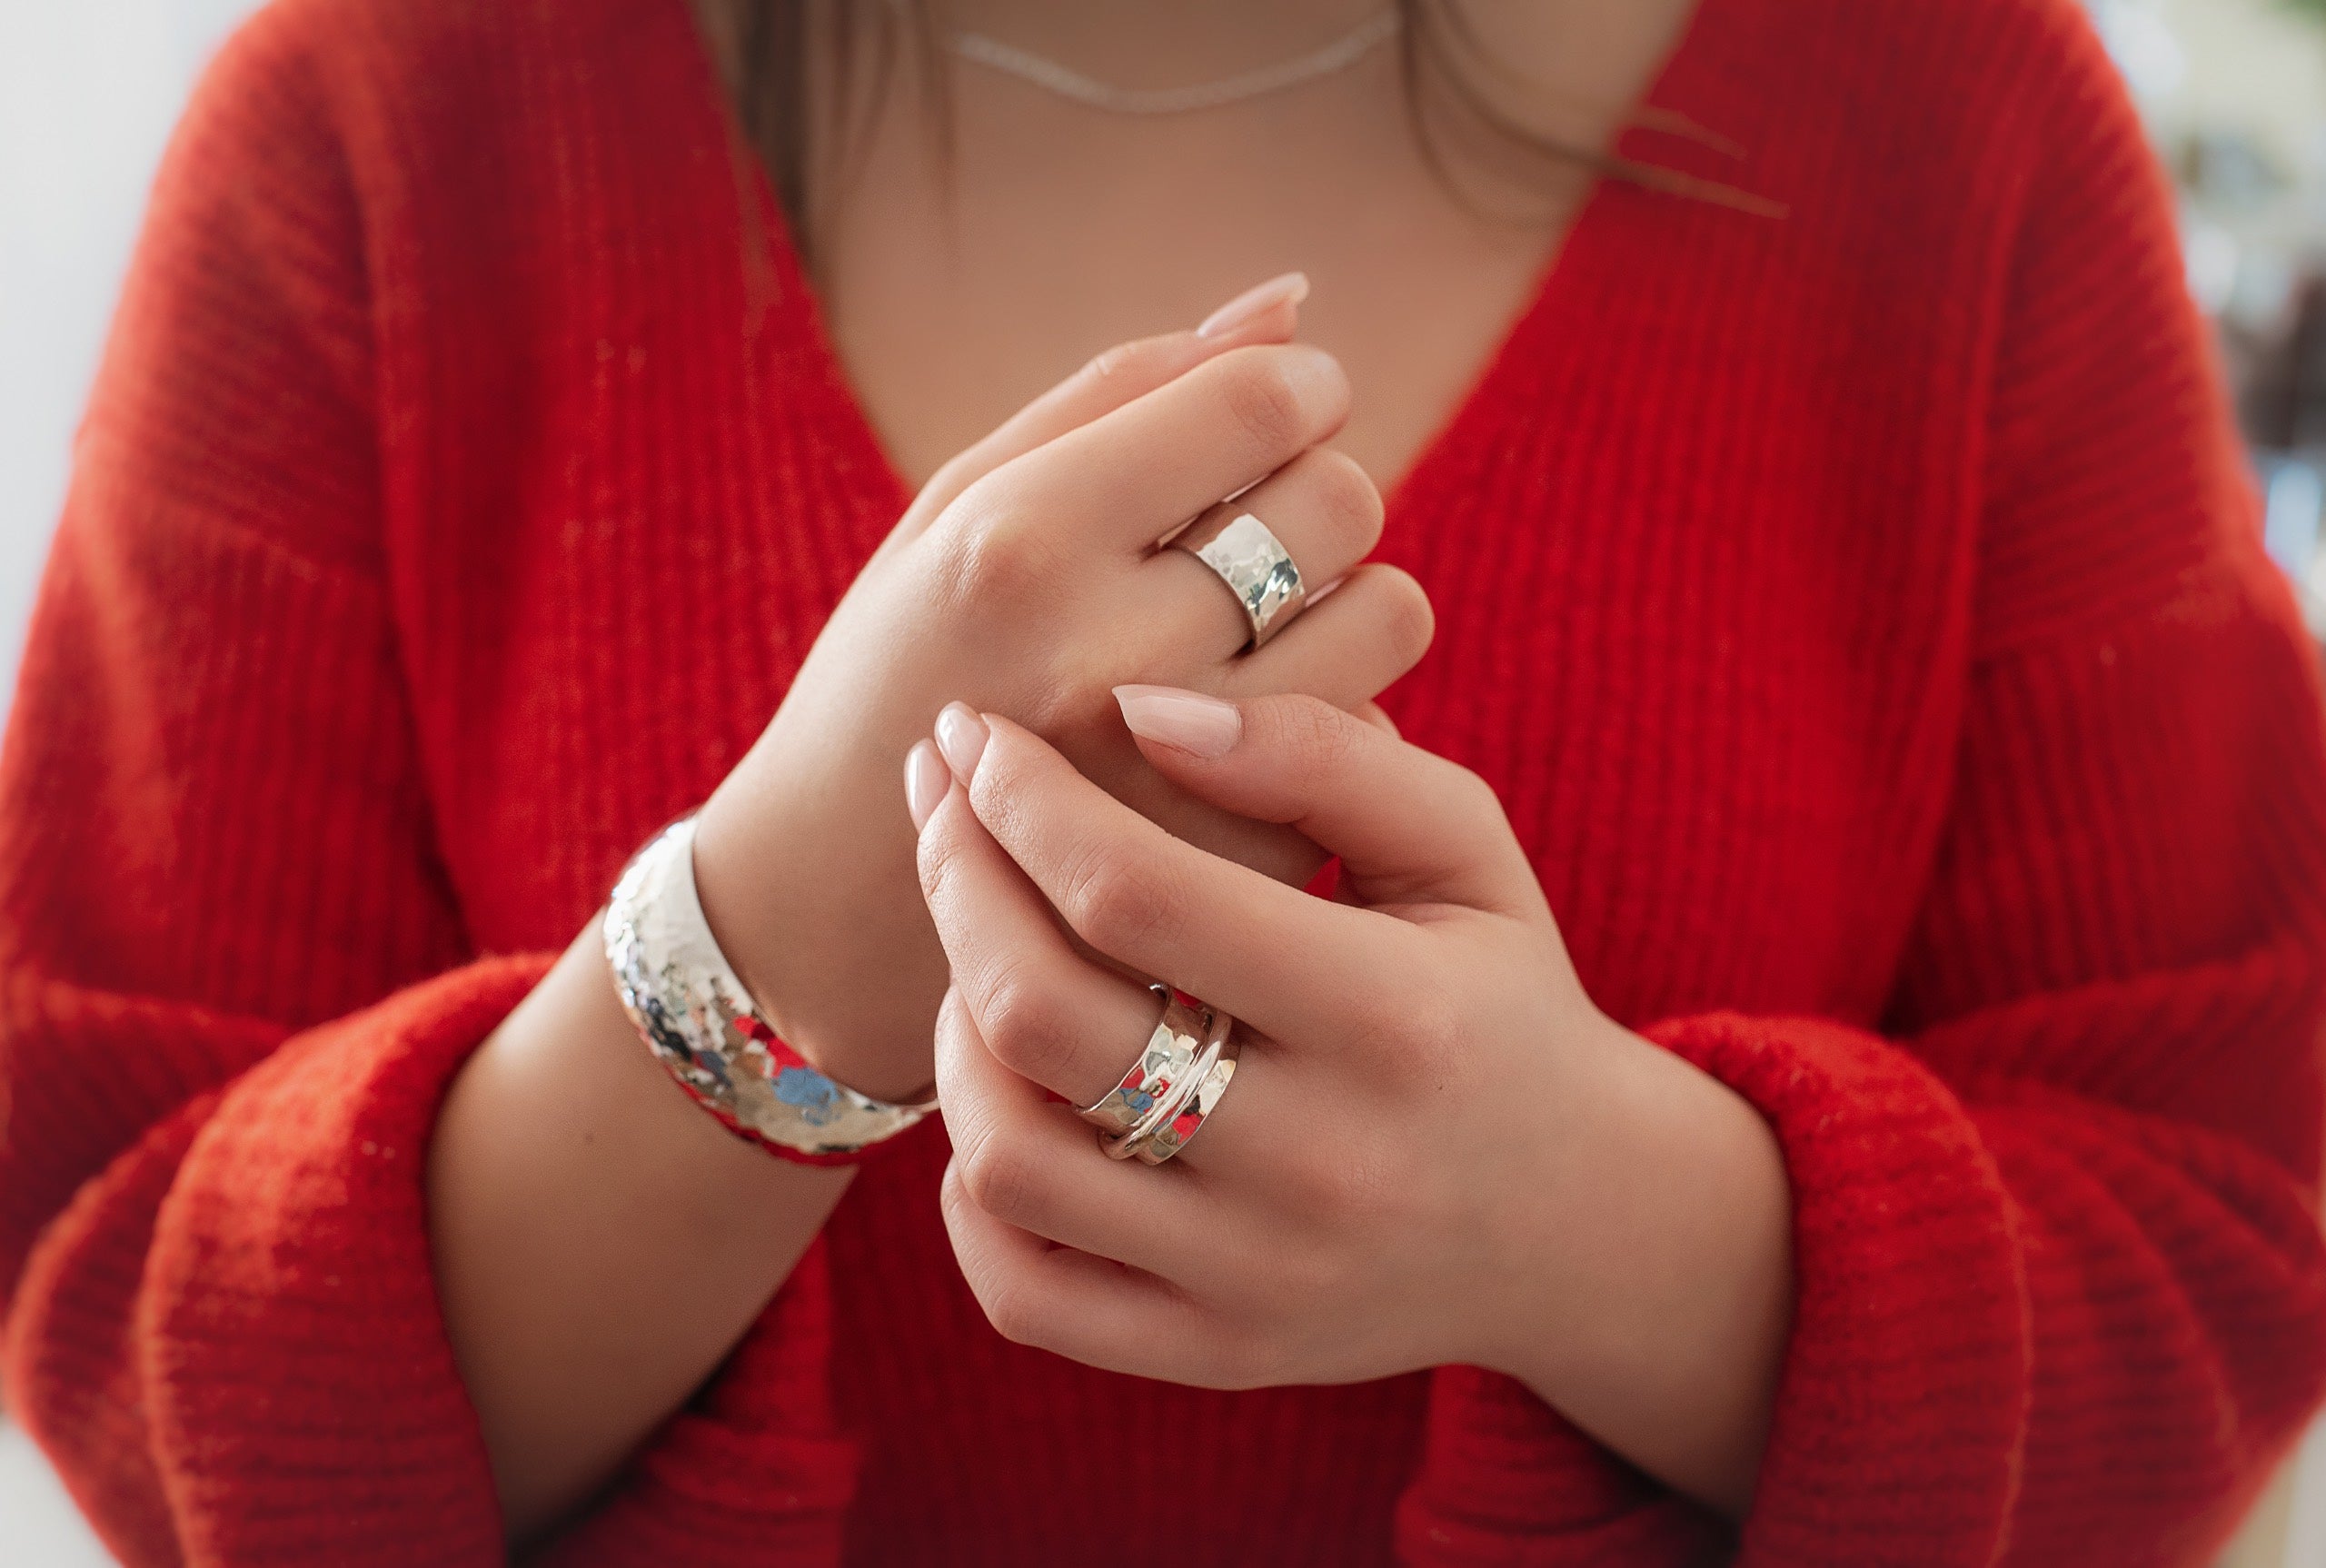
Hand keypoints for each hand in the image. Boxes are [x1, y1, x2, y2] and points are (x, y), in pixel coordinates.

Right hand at [692, 277, 1434, 1099]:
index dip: (1300, 389)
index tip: (1286, 406)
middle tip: (1260, 520)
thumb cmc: (897, 672)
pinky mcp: (1231, 863)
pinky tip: (1247, 718)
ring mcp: (1175, 775)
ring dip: (1347, 594)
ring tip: (1261, 618)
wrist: (837, 908)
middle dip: (1321, 486)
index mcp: (1022, 543)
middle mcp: (1105, 654)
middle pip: (1343, 501)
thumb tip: (1294, 305)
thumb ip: (1123, 394)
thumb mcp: (959, 509)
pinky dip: (1329, 705)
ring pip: (1387, 614)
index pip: (1257, 406)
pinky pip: (1367, 731)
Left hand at [911, 687, 1793, 1514]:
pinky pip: (1022, 1288)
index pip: (1136, 895)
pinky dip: (970, 1185)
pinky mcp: (1217, 1353)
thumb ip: (1317, 755)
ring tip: (977, 949)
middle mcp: (1326, 1165)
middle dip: (957, 882)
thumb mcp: (1462, 847)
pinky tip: (1002, 1092)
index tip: (975, 734)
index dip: (1021, 799)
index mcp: (1396, 1019)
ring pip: (1009, 1156)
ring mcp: (1262, 1280)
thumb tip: (1136, 709)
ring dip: (953, 1028)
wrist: (1576, 1220)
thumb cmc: (1496, 995)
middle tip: (940, 806)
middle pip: (1044, 1018)